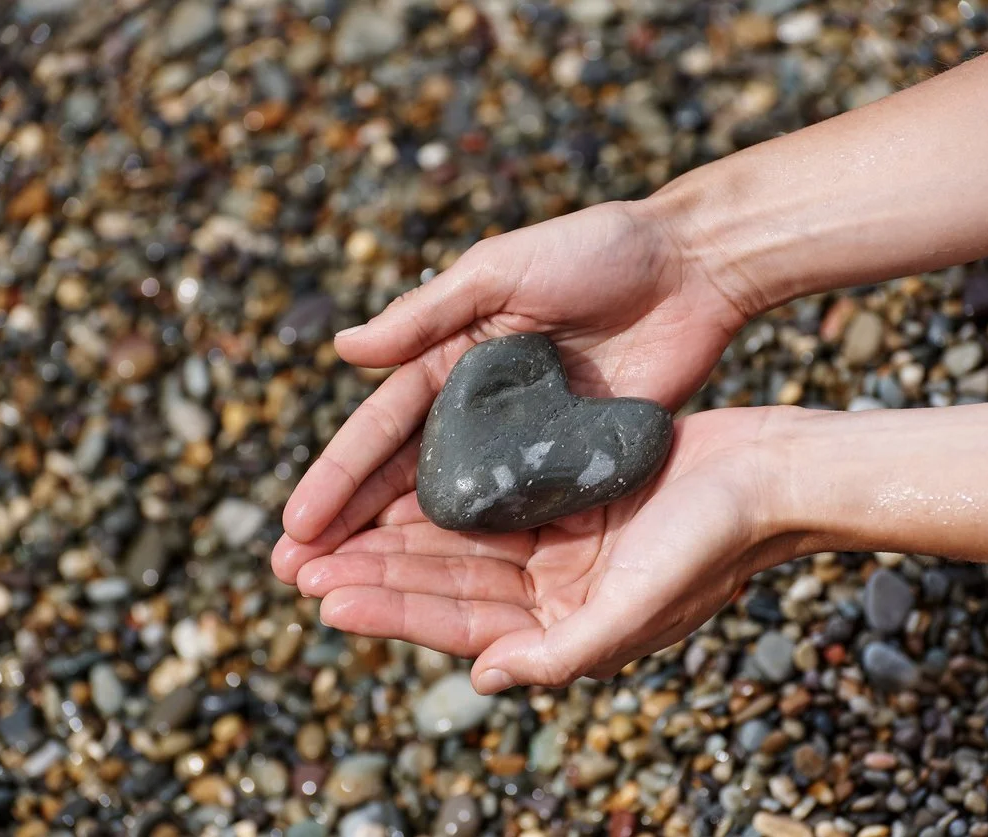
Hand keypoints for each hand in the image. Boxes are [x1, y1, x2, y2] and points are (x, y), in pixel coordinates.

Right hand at [273, 200, 750, 583]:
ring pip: (456, 506)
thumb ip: (426, 315)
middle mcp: (477, 406)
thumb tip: (342, 349)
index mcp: (449, 357)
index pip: (380, 428)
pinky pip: (522, 512)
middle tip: (300, 576)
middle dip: (352, 527)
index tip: (295, 527)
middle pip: (404, 477)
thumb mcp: (501, 271)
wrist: (692, 266)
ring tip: (356, 595)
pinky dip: (485, 549)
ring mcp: (525, 440)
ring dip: (405, 550)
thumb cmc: (594, 251)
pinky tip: (450, 589)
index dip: (336, 477)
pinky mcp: (573, 460)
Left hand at [286, 408, 795, 692]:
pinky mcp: (565, 496)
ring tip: (325, 534)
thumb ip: (566, 653)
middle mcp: (555, 593)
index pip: (461, 627)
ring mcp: (559, 544)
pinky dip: (439, 493)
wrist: (772, 474)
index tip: (326, 599)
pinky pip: (488, 498)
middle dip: (375, 575)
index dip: (392, 612)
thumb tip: (483, 679)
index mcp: (567, 630)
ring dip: (394, 538)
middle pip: (447, 585)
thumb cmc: (716, 544)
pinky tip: (392, 484)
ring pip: (457, 542)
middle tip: (298, 568)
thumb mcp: (642, 606)